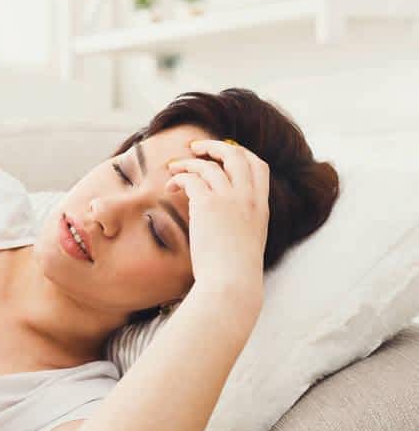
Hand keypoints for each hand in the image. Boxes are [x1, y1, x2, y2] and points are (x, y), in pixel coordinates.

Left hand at [165, 138, 268, 294]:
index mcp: (261, 206)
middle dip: (215, 147)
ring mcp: (230, 198)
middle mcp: (249, 198)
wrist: (231, 283)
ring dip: (188, 163)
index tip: (222, 155)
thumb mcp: (246, 243)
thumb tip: (221, 220)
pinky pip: (191, 178)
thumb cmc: (234, 273)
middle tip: (196, 148)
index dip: (240, 154)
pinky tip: (171, 187)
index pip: (258, 166)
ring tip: (173, 168)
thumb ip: (239, 224)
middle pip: (237, 155)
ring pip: (209, 165)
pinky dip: (179, 178)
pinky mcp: (208, 204)